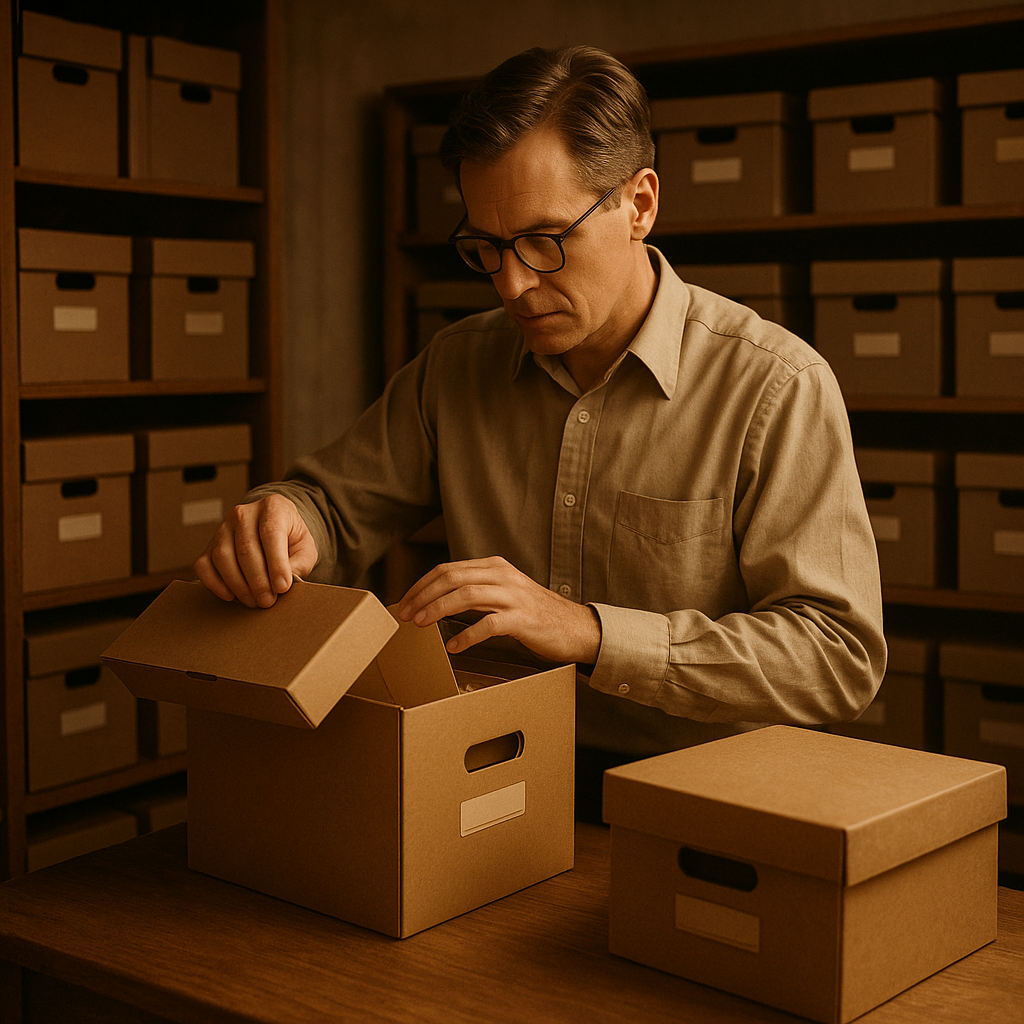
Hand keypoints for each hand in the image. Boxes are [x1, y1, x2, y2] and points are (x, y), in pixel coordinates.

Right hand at [194, 494, 318, 607]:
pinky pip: (204, 565)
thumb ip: (300, 563)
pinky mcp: (208, 545)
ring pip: (223, 557)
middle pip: (246, 548)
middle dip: (258, 580)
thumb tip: (284, 582)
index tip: (282, 588)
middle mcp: (243, 514)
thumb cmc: (291, 539)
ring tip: (254, 601)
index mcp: (272, 507)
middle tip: (268, 601)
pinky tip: (231, 596)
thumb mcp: (305, 547)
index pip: (271, 534)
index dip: (276, 563)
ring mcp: (223, 528)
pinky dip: (214, 583)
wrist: (272, 530)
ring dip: (238, 584)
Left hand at [397, 556, 600, 664]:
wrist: (575, 627)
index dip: (422, 585)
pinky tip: (453, 646)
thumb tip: (438, 599)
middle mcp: (503, 576)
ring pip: (466, 595)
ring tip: (420, 624)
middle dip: (423, 595)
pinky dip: (466, 635)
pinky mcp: (523, 619)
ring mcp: (513, 596)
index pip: (448, 569)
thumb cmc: (535, 613)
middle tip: (405, 614)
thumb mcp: (505, 591)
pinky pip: (488, 624)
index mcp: (495, 566)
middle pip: (452, 578)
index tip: (405, 601)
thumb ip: (477, 589)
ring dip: (437, 610)